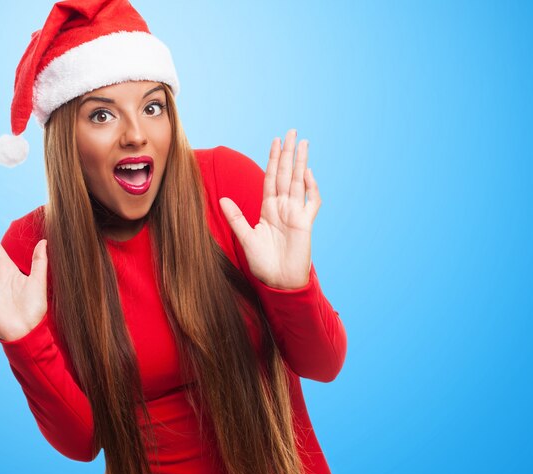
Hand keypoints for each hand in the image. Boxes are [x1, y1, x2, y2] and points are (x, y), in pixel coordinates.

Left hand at [219, 129, 320, 289]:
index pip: (271, 178)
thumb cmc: (263, 263)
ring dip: (300, 162)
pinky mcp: (305, 224)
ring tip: (302, 143)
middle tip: (291, 132)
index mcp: (268, 208)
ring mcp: (295, 214)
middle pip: (286, 174)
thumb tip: (221, 199)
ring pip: (299, 182)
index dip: (273, 159)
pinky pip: (311, 202)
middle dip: (288, 153)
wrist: (278, 281)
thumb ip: (236, 217)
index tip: (275, 142)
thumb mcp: (245, 237)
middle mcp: (283, 207)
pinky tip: (307, 173)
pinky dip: (311, 188)